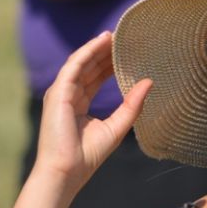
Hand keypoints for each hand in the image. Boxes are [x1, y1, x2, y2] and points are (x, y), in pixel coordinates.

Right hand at [33, 32, 151, 193]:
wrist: (66, 171)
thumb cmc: (87, 156)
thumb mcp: (117, 126)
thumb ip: (132, 105)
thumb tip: (149, 82)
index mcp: (78, 104)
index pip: (95, 78)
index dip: (109, 64)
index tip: (126, 53)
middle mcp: (68, 95)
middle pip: (88, 67)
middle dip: (105, 52)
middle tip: (124, 39)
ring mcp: (60, 92)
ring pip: (81, 62)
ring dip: (97, 47)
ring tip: (115, 35)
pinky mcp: (57, 92)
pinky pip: (74, 65)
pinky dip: (88, 51)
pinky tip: (102, 42)